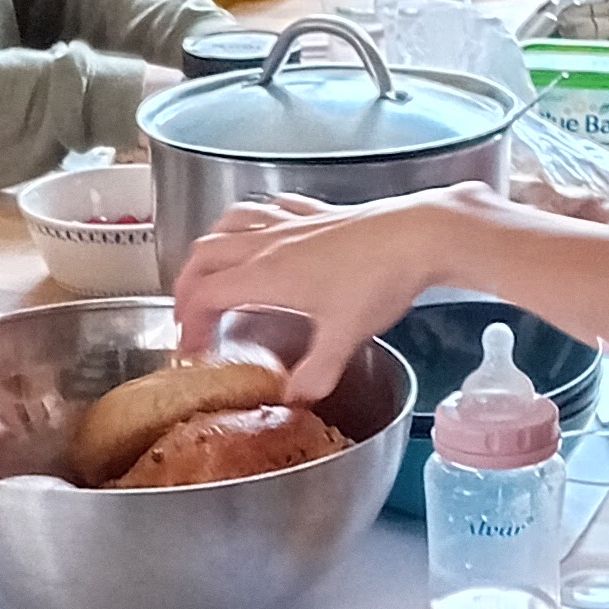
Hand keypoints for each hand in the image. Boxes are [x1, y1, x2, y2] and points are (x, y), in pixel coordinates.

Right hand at [173, 192, 458, 399]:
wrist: (420, 234)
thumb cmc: (380, 280)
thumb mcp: (345, 335)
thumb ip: (316, 373)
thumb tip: (294, 400)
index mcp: (266, 274)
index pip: (205, 294)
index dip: (188, 322)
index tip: (192, 348)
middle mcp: (269, 242)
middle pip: (205, 254)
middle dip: (187, 284)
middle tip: (189, 313)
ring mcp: (292, 222)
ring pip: (231, 222)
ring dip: (213, 245)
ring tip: (214, 268)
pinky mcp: (317, 213)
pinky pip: (271, 208)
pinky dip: (255, 219)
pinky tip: (265, 228)